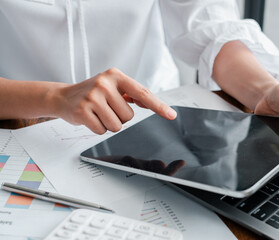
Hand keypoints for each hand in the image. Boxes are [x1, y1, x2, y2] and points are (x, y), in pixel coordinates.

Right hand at [52, 68, 176, 133]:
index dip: (158, 106)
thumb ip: (131, 93)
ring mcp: (93, 97)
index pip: (142, 93)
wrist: (63, 97)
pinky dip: (98, 128)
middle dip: (119, 116)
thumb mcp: (112, 87)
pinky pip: (103, 130)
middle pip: (129, 116)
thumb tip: (152, 103)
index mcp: (116, 75)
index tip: (171, 115)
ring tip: (98, 112)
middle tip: (105, 108)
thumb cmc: (93, 93)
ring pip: (117, 125)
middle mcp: (105, 83)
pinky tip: (89, 118)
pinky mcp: (83, 111)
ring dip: (109, 123)